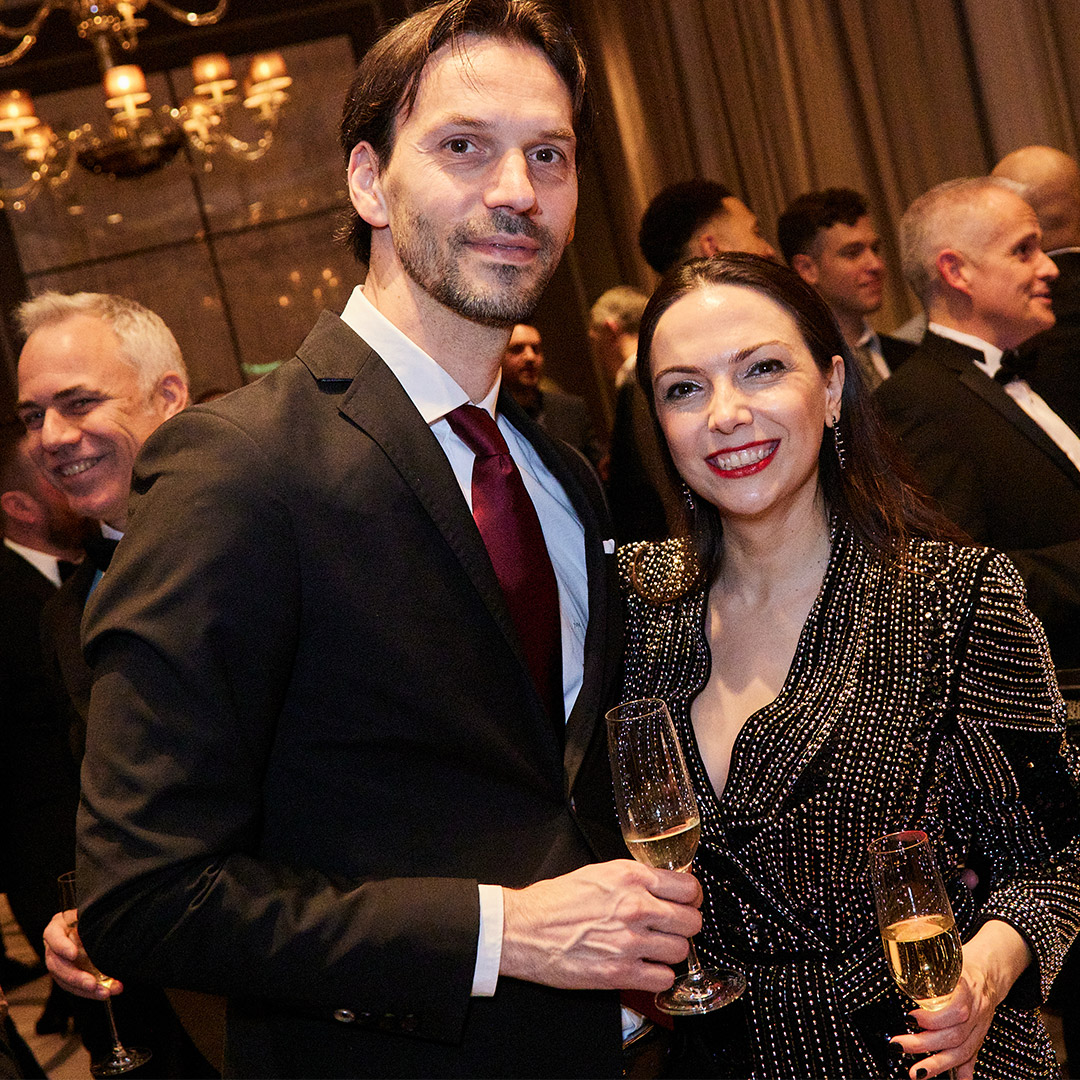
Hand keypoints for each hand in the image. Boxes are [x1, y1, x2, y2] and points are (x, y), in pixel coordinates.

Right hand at [43, 909, 123, 1000]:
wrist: (97, 923)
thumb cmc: (94, 915)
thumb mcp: (92, 914)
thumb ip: (93, 922)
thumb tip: (102, 930)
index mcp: (57, 928)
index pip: (53, 936)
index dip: (62, 946)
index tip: (74, 954)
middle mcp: (54, 947)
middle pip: (58, 965)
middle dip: (75, 977)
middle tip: (92, 984)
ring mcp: (60, 963)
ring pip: (65, 981)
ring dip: (85, 990)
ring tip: (104, 992)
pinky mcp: (69, 975)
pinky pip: (76, 987)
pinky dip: (91, 992)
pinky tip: (105, 992)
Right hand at [500, 859, 702, 991]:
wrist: (523, 929)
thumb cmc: (553, 901)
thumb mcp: (598, 873)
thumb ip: (633, 880)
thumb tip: (660, 885)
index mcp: (631, 877)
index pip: (688, 887)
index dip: (691, 898)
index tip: (686, 903)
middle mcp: (635, 907)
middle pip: (691, 921)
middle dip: (685, 925)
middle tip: (673, 928)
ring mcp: (630, 941)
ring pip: (681, 951)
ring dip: (671, 951)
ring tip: (655, 949)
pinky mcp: (621, 973)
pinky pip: (663, 978)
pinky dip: (658, 976)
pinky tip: (645, 968)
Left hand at [889, 920, 1030, 1078]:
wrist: (990, 971)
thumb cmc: (964, 963)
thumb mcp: (949, 962)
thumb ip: (931, 971)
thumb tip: (901, 967)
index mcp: (969, 990)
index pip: (956, 1010)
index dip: (934, 1018)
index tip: (911, 1017)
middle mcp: (977, 1012)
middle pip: (954, 1035)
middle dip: (924, 1044)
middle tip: (898, 1045)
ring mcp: (980, 1027)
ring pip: (961, 1051)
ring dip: (938, 1064)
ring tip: (917, 1073)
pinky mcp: (979, 1036)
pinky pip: (972, 1056)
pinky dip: (963, 1072)